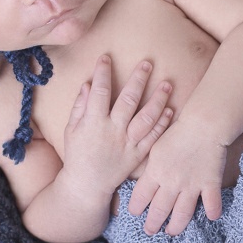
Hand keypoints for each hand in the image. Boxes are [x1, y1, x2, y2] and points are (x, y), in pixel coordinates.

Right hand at [62, 55, 173, 192]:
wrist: (87, 185)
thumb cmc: (77, 154)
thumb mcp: (72, 130)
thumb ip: (80, 106)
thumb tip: (88, 83)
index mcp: (93, 123)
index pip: (100, 92)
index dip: (103, 73)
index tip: (106, 57)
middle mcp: (113, 131)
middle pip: (129, 101)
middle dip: (138, 80)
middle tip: (147, 63)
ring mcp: (127, 143)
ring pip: (146, 118)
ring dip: (158, 100)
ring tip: (167, 84)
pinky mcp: (138, 155)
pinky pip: (153, 137)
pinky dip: (162, 124)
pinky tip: (169, 110)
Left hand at [128, 120, 226, 235]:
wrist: (204, 124)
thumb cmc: (178, 130)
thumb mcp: (155, 145)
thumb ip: (149, 165)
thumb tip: (140, 178)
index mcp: (155, 172)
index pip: (140, 197)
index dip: (135, 208)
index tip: (134, 213)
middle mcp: (171, 183)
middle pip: (159, 211)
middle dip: (152, 224)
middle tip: (150, 231)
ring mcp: (191, 185)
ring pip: (181, 214)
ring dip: (175, 226)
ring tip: (172, 232)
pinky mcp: (209, 183)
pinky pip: (211, 203)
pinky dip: (212, 212)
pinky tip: (212, 217)